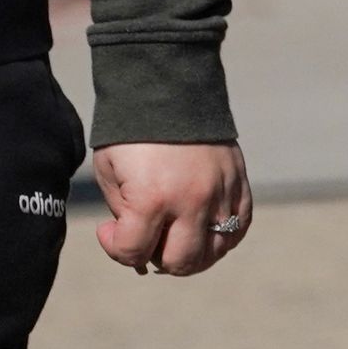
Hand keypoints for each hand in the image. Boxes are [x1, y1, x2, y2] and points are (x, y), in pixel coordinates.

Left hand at [92, 141, 252, 276]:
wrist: (167, 86)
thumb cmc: (130, 133)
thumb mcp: (110, 173)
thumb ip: (123, 217)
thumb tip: (141, 254)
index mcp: (152, 198)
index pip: (134, 252)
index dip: (114, 248)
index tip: (108, 229)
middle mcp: (191, 199)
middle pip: (181, 262)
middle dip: (157, 259)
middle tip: (147, 238)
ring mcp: (220, 191)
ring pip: (215, 250)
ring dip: (193, 254)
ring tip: (176, 238)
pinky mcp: (238, 180)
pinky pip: (240, 225)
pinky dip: (223, 237)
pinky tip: (203, 229)